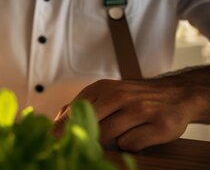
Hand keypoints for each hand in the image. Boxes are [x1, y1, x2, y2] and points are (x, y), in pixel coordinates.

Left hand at [54, 78, 199, 151]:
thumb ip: (83, 105)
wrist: (178, 94)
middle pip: (90, 124)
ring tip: (119, 133)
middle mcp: (121, 96)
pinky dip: (130, 145)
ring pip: (109, 136)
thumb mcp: (108, 93)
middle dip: (84, 137)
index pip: (74, 110)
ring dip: (109, 141)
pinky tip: (138, 135)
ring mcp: (140, 110)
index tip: (55, 140)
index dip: (63, 128)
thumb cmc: (135, 97)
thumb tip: (56, 122)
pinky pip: (131, 144)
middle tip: (83, 145)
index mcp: (103, 88)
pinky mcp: (159, 126)